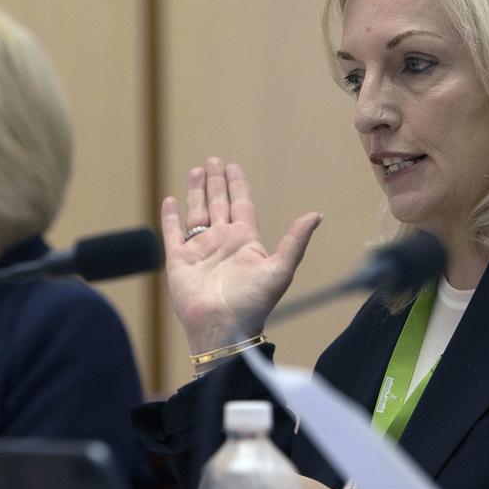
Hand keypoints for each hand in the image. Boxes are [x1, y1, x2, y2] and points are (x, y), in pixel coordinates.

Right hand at [160, 157, 321, 352]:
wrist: (222, 327)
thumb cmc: (253, 303)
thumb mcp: (280, 269)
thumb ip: (296, 240)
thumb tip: (317, 214)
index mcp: (245, 241)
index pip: (241, 205)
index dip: (238, 185)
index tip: (233, 166)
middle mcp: (222, 242)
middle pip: (219, 203)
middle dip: (216, 182)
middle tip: (214, 160)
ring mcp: (199, 250)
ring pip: (196, 213)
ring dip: (196, 192)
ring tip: (196, 171)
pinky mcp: (178, 261)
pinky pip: (173, 233)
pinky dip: (171, 217)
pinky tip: (171, 201)